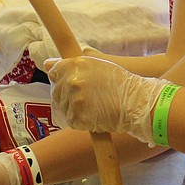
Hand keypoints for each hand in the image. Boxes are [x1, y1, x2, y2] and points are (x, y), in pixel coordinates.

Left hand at [44, 55, 167, 144]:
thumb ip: (71, 64)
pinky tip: (94, 115)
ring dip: (74, 109)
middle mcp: (72, 81)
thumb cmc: (120, 83)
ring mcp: (74, 100)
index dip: (62, 79)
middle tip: (87, 98)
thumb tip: (47, 64)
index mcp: (75, 65)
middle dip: (67, 95)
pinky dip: (80, 121)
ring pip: (62, 107)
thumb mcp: (97, 65)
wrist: (137, 103)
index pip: (53, 72)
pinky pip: (71, 121)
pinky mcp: (78, 118)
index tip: (70, 84)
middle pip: (56, 91)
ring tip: (94, 107)